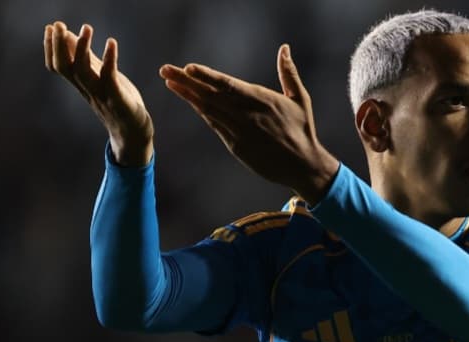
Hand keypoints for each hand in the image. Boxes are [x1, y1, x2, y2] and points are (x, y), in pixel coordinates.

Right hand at [44, 22, 153, 166]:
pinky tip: (111, 43)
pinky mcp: (118, 99)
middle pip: (65, 68)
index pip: (58, 66)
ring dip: (82, 48)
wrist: (134, 133)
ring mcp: (101, 95)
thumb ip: (86, 59)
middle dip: (58, 45)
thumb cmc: (117, 102)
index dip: (50, 48)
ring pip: (83, 72)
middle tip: (57, 24)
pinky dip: (110, 59)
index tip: (49, 27)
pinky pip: (111, 79)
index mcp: (81, 85)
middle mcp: (87, 90)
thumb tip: (68, 37)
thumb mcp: (99, 78)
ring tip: (86, 27)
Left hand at [159, 45, 338, 202]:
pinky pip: (215, 125)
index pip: (228, 85)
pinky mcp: (236, 146)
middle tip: (165, 69)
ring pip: (209, 110)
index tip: (188, 67)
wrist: (303, 166)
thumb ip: (289, 73)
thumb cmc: (303, 130)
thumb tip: (284, 48)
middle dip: (186, 81)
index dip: (206, 76)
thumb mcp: (300, 99)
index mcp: (261, 100)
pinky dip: (201, 112)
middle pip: (211, 95)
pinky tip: (190, 101)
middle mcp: (247, 115)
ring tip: (170, 82)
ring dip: (188, 95)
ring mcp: (239, 132)